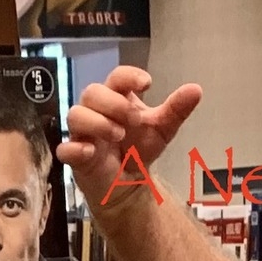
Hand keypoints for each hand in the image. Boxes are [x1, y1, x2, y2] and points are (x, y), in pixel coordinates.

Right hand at [59, 65, 202, 223]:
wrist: (129, 184)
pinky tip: (91, 151)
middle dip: (113, 102)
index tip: (147, 83)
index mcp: (117, 99)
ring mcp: (83, 133)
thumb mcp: (162, 129)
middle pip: (92, 92)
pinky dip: (75, 149)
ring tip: (118, 134)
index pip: (116, 77)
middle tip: (133, 119)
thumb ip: (176, 110)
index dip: (128, 76)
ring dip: (97, 122)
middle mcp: (96, 111)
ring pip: (76, 115)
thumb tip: (196, 89)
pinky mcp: (75, 157)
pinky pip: (65, 149)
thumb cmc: (139, 149)